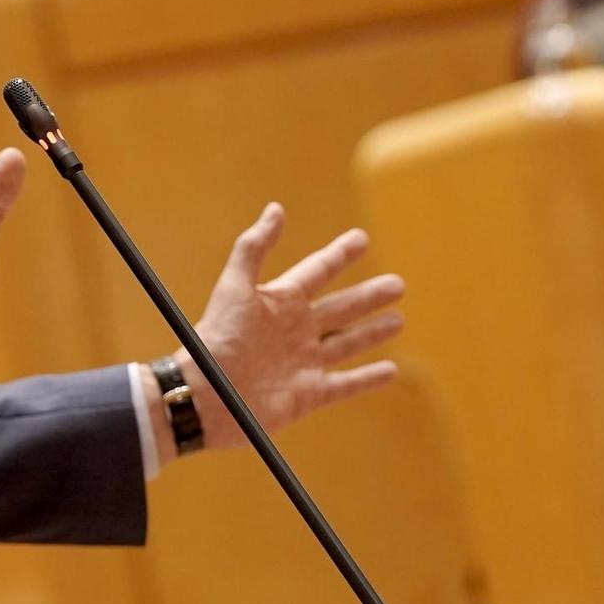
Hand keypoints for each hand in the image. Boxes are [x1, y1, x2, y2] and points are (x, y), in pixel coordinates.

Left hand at [160, 203, 404, 458]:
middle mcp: (295, 330)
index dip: (339, 255)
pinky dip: (369, 378)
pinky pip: (346, 384)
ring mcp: (304, 362)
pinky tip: (391, 370)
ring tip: (398, 320)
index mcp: (281, 301)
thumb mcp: (235, 286)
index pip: (318, 271)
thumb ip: (254, 247)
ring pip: (348, 343)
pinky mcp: (308, 394)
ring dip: (373, 332)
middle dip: (369, 296)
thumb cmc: (216, 338)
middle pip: (342, 307)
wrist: (205, 395)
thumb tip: (276, 208)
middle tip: (398, 284)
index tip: (361, 238)